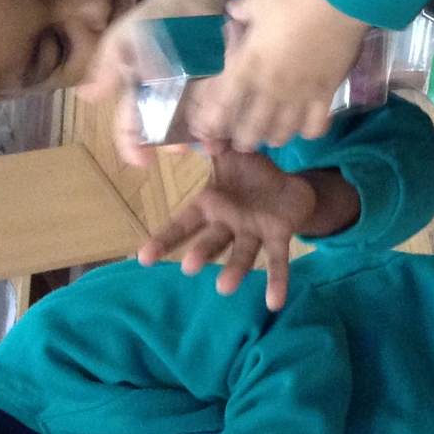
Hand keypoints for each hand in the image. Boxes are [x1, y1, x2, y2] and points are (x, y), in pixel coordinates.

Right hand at [79, 0, 229, 167]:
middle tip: (180, 147)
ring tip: (211, 144)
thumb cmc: (152, 18)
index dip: (132, 146)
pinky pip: (221, 107)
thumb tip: (86, 96)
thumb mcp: (124, 38)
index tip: (141, 161)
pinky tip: (231, 125)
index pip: (130, 125)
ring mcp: (192, 94)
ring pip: (195, 126)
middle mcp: (165, 100)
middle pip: (166, 131)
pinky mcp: (218, 84)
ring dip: (202, 138)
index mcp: (139, 93)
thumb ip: (108, 66)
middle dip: (173, 143)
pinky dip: (225, 118)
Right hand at [138, 147, 316, 308]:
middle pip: (211, 240)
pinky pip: (277, 260)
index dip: (164, 239)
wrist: (289, 187)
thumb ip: (213, 142)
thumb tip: (191, 130)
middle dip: (201, 253)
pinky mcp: (278, 236)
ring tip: (224, 287)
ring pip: (242, 253)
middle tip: (189, 267)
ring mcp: (253, 233)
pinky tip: (275, 303)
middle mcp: (228, 224)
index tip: (143, 257)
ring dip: (235, 270)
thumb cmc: (251, 174)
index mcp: (211, 204)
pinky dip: (277, 281)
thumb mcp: (231, 152)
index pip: (183, 224)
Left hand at [191, 0, 367, 151]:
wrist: (338, 2)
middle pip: (251, 130)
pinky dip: (308, 130)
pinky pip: (315, 126)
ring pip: (282, 133)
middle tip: (243, 139)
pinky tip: (305, 125)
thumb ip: (241, 9)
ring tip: (272, 136)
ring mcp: (299, 95)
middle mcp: (270, 88)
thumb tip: (233, 12)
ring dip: (274, 138)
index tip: (210, 127)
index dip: (211, 121)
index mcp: (247, 65)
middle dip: (243, 140)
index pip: (221, 104)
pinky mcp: (325, 94)